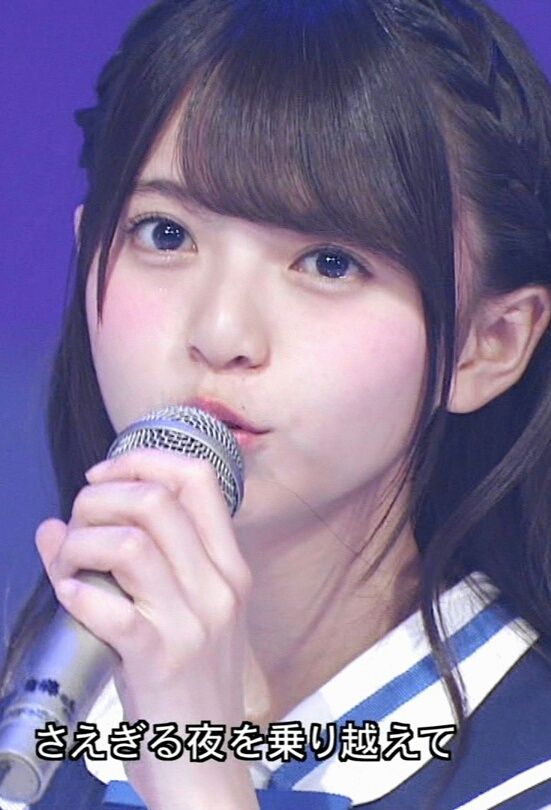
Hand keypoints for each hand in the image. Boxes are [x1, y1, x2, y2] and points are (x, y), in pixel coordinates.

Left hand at [36, 448, 263, 809]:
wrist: (206, 765)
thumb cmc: (190, 686)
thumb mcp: (182, 617)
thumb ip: (132, 566)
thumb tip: (53, 527)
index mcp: (229, 567)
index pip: (198, 478)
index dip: (143, 459)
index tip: (103, 476)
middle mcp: (219, 585)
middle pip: (155, 500)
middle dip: (98, 498)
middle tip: (77, 524)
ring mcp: (193, 621)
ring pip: (129, 543)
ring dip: (80, 543)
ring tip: (67, 564)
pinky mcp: (162, 658)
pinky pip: (109, 606)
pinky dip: (76, 592)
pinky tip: (70, 597)